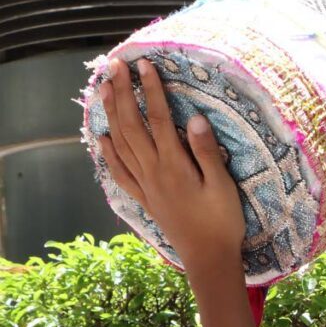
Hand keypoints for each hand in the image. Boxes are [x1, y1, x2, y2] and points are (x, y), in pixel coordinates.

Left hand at [98, 58, 245, 273]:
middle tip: (115, 66)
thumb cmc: (222, 224)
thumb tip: (194, 118)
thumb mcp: (223, 187)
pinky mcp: (146, 200)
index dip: (150, 90)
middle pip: (131, 127)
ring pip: (121, 145)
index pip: (157, 119)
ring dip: (111, 115)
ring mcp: (147, 187)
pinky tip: (102, 139)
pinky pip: (121, 173)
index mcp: (174, 166)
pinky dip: (109, 154)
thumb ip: (206, 152)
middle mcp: (154, 173)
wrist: (209, 260)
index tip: (145, 65)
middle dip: (121, 94)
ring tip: (104, 90)